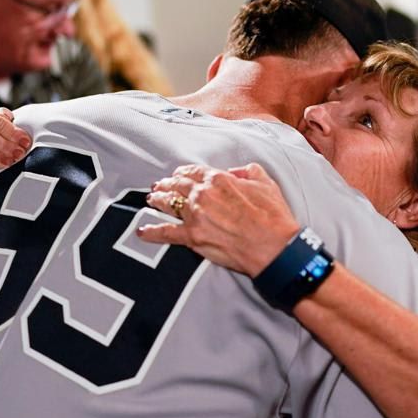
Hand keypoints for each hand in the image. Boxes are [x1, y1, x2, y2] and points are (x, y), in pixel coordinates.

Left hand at [138, 163, 300, 276]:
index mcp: (219, 179)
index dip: (183, 173)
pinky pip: (165, 232)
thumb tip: (235, 172)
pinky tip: (142, 231)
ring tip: (151, 200)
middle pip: (176, 185)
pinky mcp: (192, 237)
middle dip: (166, 185)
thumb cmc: (274, 217)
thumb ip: (248, 171)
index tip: (179, 175)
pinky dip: (151, 231)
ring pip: (167, 203)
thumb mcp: (266, 183)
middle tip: (159, 186)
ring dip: (157, 200)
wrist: (275, 247)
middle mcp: (202, 194)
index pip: (193, 171)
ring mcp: (195, 216)